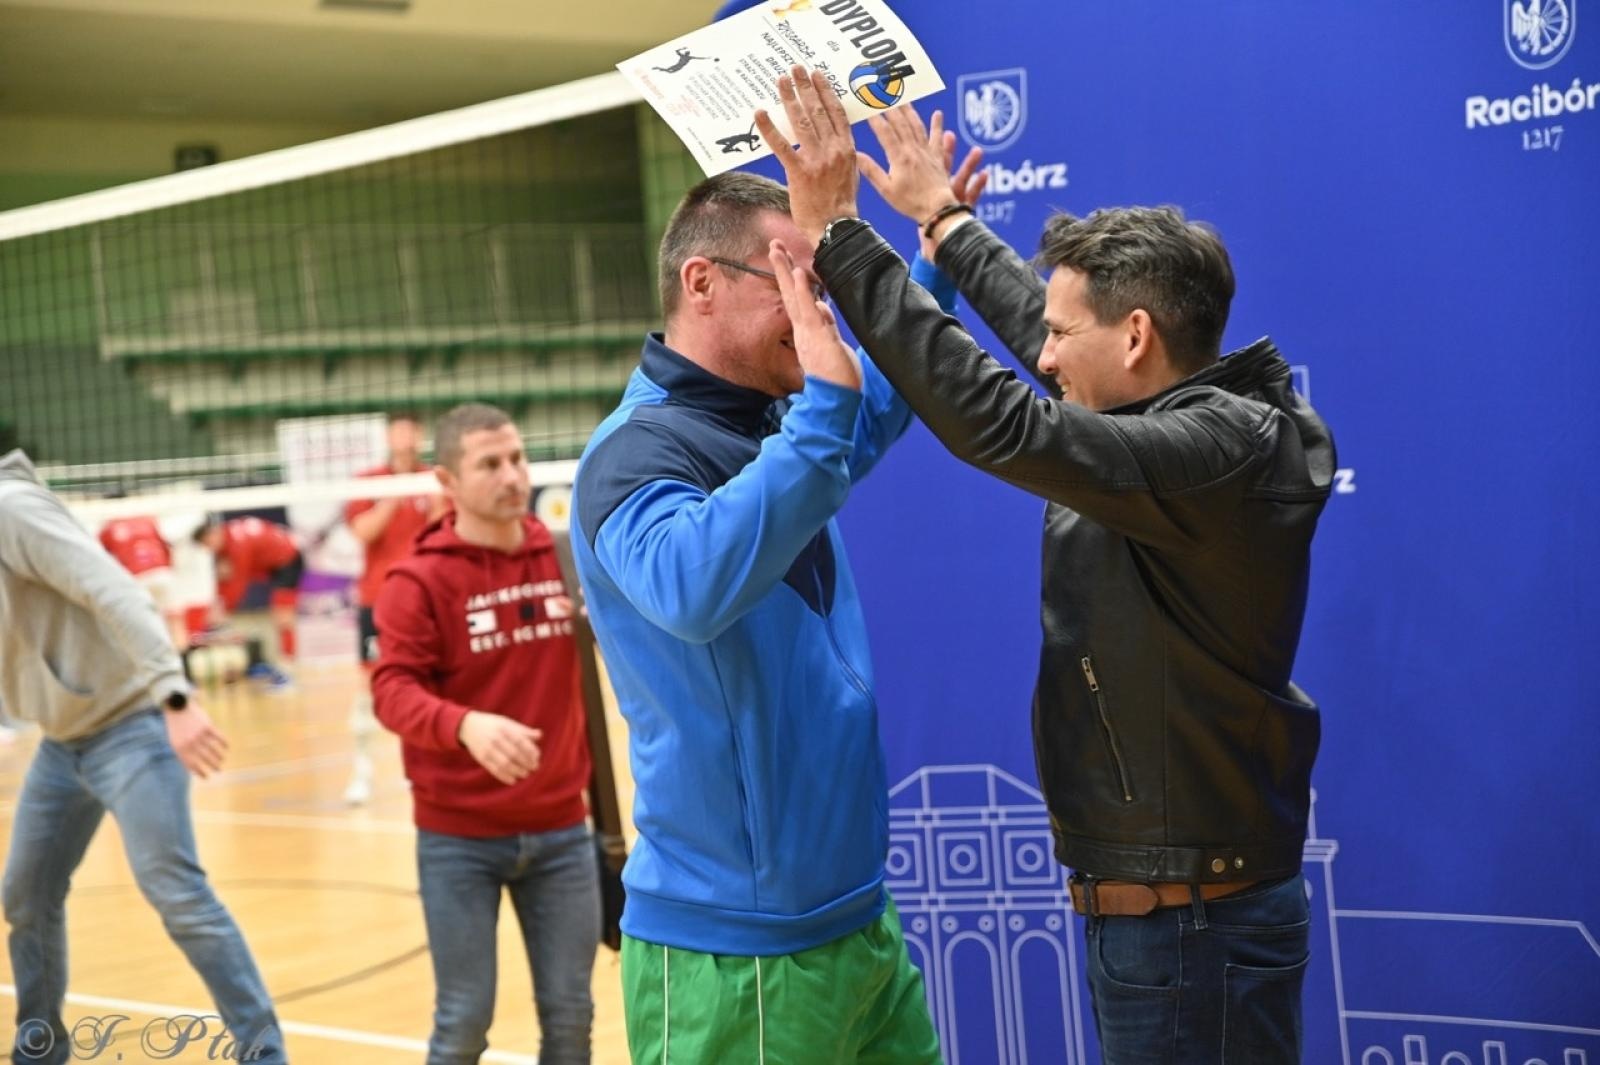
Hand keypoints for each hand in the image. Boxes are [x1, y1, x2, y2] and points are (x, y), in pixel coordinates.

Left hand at [164, 698, 227, 777]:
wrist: (178, 708)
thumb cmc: (176, 728)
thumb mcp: (175, 742)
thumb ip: (183, 754)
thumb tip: (193, 767)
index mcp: (180, 749)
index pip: (192, 765)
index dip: (200, 772)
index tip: (207, 777)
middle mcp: (190, 743)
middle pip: (205, 759)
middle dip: (213, 766)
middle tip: (218, 770)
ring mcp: (199, 735)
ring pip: (213, 750)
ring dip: (219, 757)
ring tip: (222, 760)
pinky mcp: (207, 727)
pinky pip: (219, 738)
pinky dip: (224, 744)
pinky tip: (226, 747)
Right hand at [458, 710, 541, 784]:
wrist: (468, 726)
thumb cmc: (492, 724)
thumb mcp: (507, 723)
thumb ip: (523, 730)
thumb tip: (540, 735)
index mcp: (504, 728)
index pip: (520, 741)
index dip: (530, 751)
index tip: (537, 757)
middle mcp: (496, 739)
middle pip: (514, 754)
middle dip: (526, 763)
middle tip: (534, 768)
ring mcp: (487, 749)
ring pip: (504, 764)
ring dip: (517, 771)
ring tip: (525, 774)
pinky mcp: (481, 758)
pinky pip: (494, 769)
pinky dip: (504, 777)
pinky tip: (513, 780)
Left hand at [754, 66, 860, 243]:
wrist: (834, 227)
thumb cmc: (840, 204)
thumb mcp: (849, 173)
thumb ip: (841, 153)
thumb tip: (832, 137)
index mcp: (847, 149)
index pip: (837, 112)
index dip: (826, 91)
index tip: (818, 75)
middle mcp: (833, 150)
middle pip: (818, 110)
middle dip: (806, 87)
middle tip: (796, 69)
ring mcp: (817, 160)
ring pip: (802, 122)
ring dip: (790, 98)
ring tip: (781, 81)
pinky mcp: (799, 172)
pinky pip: (782, 146)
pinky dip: (770, 128)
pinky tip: (760, 113)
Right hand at [769, 240, 860, 391]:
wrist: (837, 403)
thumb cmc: (838, 379)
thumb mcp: (833, 346)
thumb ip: (826, 326)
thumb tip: (822, 307)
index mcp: (806, 333)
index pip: (797, 301)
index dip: (792, 280)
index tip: (790, 262)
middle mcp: (803, 331)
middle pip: (789, 294)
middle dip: (782, 268)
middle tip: (773, 245)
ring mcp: (808, 334)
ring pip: (794, 297)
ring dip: (786, 272)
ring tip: (778, 249)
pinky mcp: (817, 338)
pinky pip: (808, 311)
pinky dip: (801, 291)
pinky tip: (797, 273)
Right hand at [859, 105, 986, 256]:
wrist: (937, 209)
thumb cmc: (910, 202)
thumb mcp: (886, 190)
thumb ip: (871, 171)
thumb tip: (855, 154)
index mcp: (898, 157)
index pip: (884, 131)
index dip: (875, 118)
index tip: (867, 107)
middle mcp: (913, 150)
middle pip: (901, 123)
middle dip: (890, 107)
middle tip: (884, 93)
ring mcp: (926, 152)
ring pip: (917, 125)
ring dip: (910, 110)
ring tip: (903, 98)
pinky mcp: (938, 157)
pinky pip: (937, 138)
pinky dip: (937, 125)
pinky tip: (938, 114)